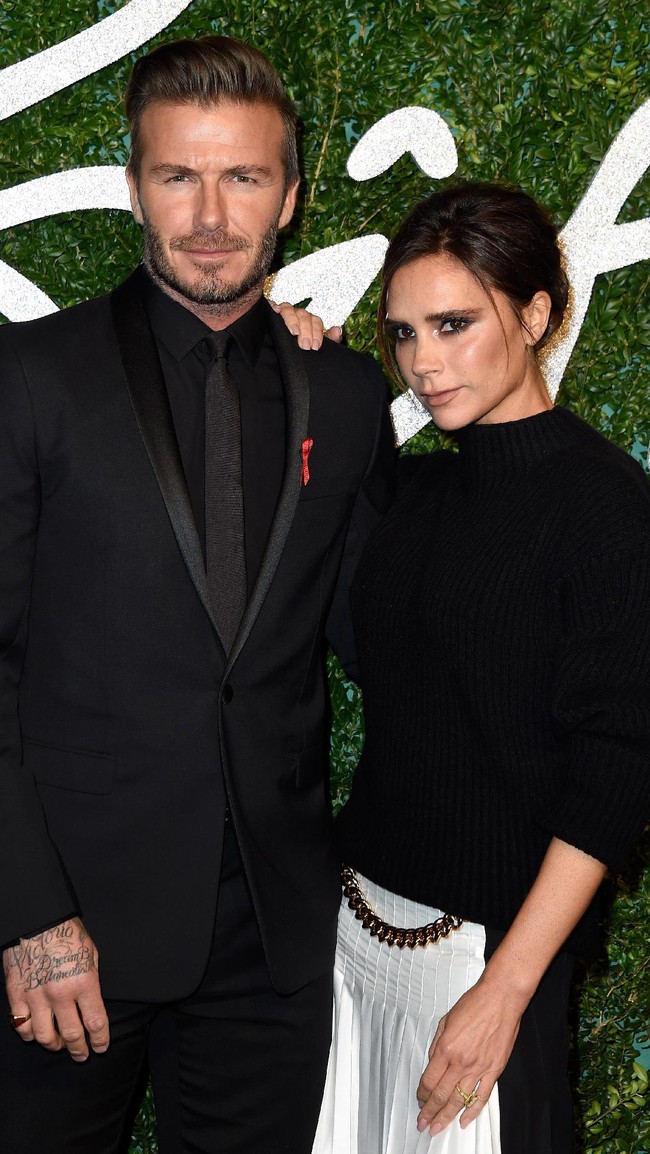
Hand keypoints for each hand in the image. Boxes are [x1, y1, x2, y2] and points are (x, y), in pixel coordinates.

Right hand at [3, 917, 108, 1060]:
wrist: (38, 919)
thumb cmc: (68, 933)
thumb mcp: (91, 954)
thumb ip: (91, 982)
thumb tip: (92, 1004)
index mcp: (84, 982)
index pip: (95, 1023)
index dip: (100, 1040)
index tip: (101, 1047)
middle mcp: (60, 994)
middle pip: (72, 1035)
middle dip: (80, 1049)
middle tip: (82, 1055)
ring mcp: (36, 996)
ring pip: (44, 1036)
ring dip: (54, 1045)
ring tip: (59, 1045)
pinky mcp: (16, 994)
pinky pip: (22, 1025)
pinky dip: (29, 1034)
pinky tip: (36, 1032)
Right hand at [270, 300, 341, 348]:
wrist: (281, 356)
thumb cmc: (302, 349)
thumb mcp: (315, 346)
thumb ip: (330, 340)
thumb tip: (337, 330)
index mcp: (310, 322)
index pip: (316, 322)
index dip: (317, 333)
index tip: (315, 346)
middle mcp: (298, 315)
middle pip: (304, 316)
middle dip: (306, 331)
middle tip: (305, 346)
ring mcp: (285, 313)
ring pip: (290, 310)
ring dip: (293, 321)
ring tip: (294, 333)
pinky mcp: (273, 313)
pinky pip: (274, 307)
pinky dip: (275, 307)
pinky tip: (275, 312)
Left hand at [415, 974, 524, 1135]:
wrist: (500, 998)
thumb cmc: (474, 1004)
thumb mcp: (446, 1020)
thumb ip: (437, 1044)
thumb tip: (432, 1063)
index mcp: (446, 1048)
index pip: (429, 1080)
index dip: (421, 1094)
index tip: (419, 1100)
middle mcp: (461, 1061)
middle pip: (441, 1095)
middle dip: (429, 1112)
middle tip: (422, 1124)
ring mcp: (479, 1068)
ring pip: (459, 1100)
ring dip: (446, 1117)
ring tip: (437, 1128)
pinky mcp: (494, 1070)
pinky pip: (482, 1096)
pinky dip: (473, 1111)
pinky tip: (464, 1120)